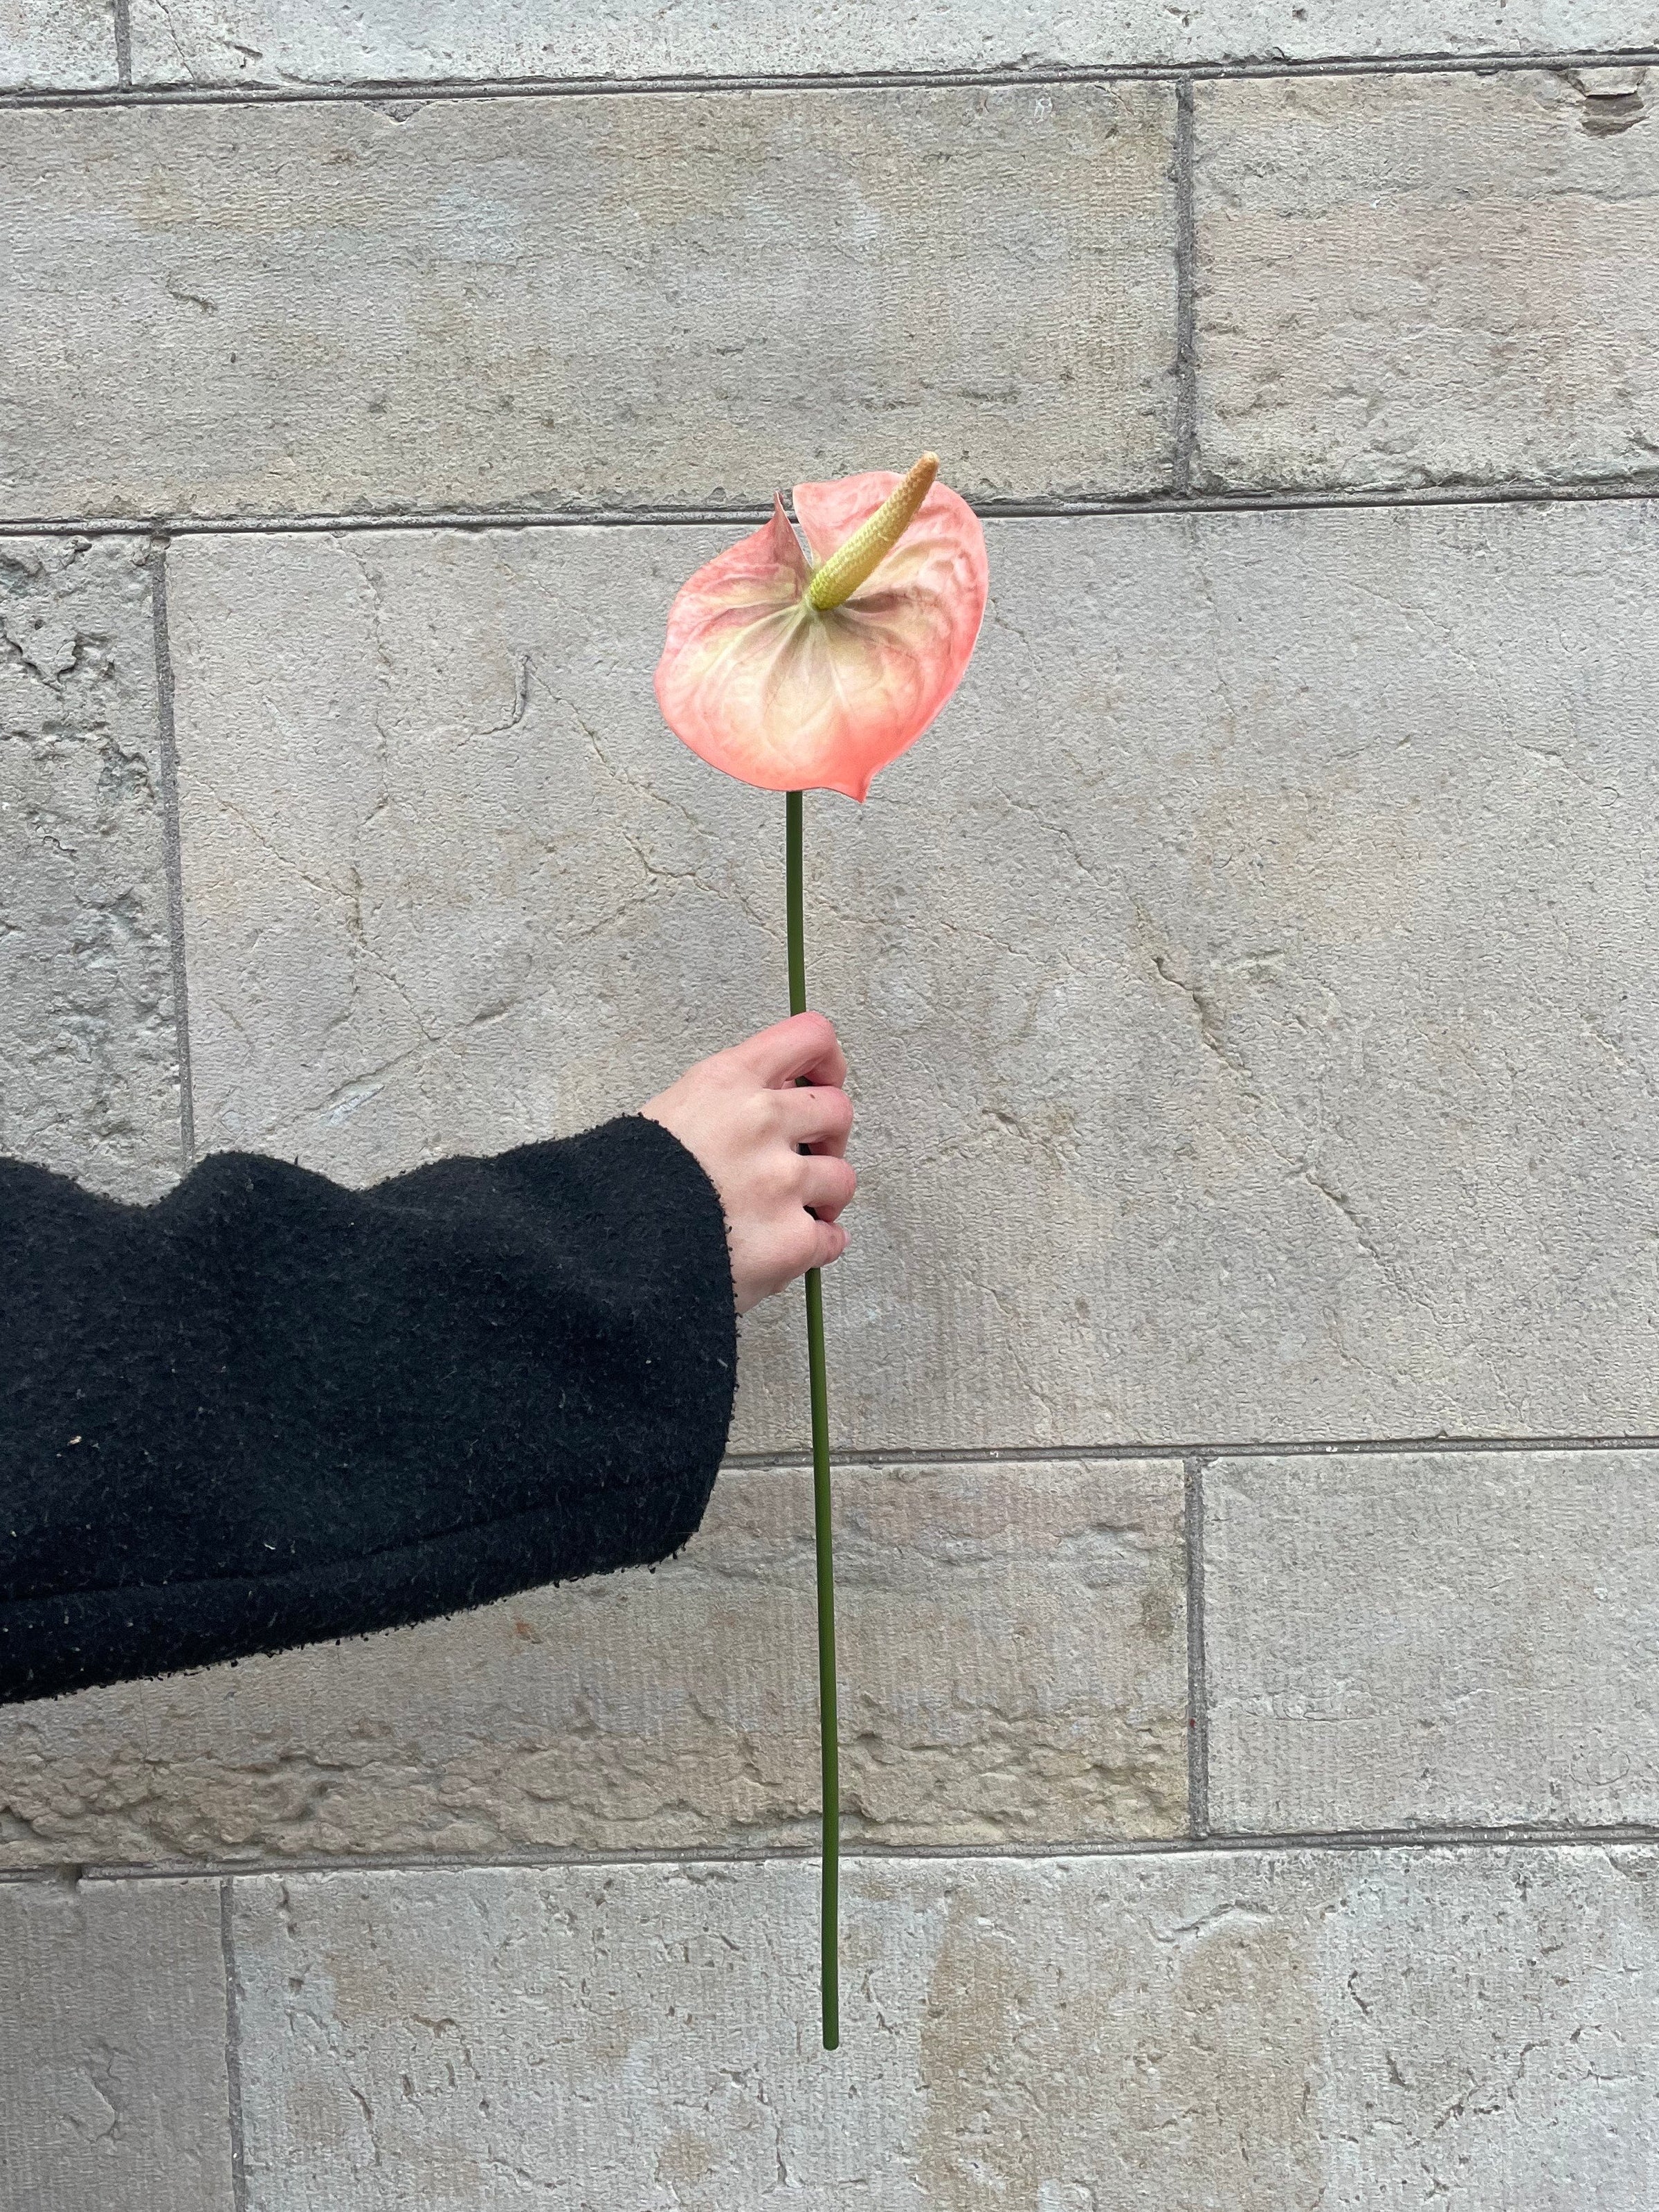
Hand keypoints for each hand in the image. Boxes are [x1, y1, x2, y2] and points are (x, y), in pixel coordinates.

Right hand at [641, 1013, 855, 1313]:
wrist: (600, 1252)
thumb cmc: (621, 1185)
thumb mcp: (668, 1111)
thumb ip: (727, 1100)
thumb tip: (775, 1101)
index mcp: (728, 1081)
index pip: (812, 1037)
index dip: (827, 1062)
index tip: (819, 1083)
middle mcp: (761, 1123)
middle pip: (839, 1110)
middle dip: (827, 1137)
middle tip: (804, 1158)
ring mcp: (780, 1184)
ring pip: (842, 1178)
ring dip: (822, 1196)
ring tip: (789, 1211)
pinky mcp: (790, 1242)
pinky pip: (831, 1239)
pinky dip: (815, 1246)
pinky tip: (784, 1248)